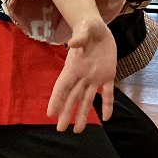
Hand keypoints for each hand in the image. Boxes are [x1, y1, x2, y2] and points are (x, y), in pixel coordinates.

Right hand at [46, 15, 115, 131]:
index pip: (62, 85)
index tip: (50, 113)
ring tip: (78, 130)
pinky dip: (107, 104)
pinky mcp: (108, 75)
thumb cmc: (88, 27)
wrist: (99, 27)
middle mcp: (82, 75)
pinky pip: (108, 92)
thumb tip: (73, 43)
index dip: (56, 99)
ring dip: (83, 114)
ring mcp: (95, 76)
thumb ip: (80, 37)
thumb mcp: (85, 28)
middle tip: (60, 129)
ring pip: (87, 99)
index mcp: (74, 66)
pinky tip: (107, 118)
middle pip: (72, 97)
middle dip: (66, 112)